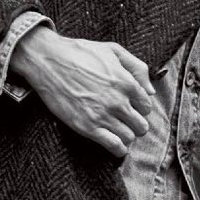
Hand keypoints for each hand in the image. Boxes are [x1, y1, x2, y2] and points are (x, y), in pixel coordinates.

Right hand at [10, 28, 153, 156]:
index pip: (146, 106)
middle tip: (126, 121)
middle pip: (141, 125)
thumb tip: (150, 90)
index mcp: (126, 82)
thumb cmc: (80, 53)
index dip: (140, 108)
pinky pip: (114, 146)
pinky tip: (116, 146)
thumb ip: (137, 67)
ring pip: (130, 137)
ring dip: (127, 136)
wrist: (48, 61)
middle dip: (136, 124)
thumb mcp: (112, 50)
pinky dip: (119, 149)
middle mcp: (118, 101)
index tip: (131, 108)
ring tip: (119, 131)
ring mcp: (103, 115)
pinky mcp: (87, 127)